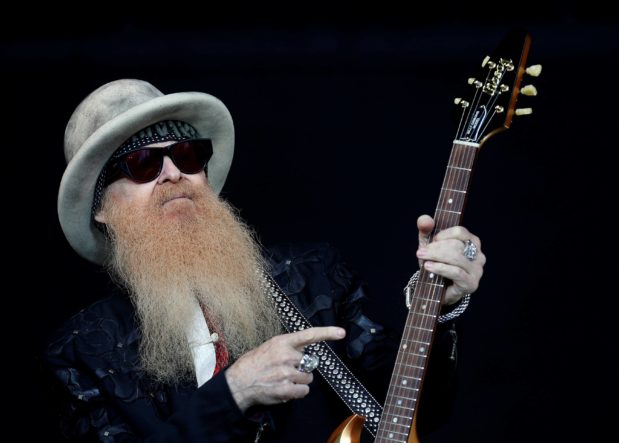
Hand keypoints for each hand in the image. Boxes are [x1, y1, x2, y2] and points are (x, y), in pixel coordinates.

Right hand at [224, 326, 345, 411]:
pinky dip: (297, 392)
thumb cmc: (254, 363)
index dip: (327, 333)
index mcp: (282, 342)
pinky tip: (285, 388)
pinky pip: (304, 390)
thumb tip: (305, 350)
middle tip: (287, 370)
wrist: (239, 382)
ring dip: (300, 380)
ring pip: (308, 377)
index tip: (341, 333)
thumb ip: (288, 347)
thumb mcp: (270, 346)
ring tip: (283, 379)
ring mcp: (286, 373)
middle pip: (310, 362)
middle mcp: (286, 356)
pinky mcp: (286, 389)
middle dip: (302, 367)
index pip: (309, 335)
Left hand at [416, 214, 485, 304]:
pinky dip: (440, 268)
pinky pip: (456, 272)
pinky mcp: (471, 283)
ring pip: (456, 258)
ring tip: (423, 258)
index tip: (432, 240)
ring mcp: (476, 270)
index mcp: (472, 242)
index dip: (443, 234)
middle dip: (435, 248)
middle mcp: (478, 255)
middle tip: (421, 252)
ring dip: (436, 257)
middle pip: (456, 245)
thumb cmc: (437, 264)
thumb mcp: (429, 245)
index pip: (460, 232)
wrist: (438, 290)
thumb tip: (424, 220)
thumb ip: (426, 230)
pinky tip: (428, 267)